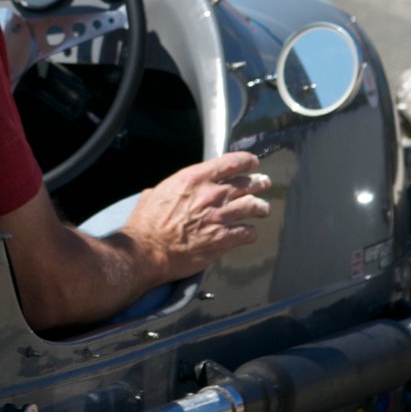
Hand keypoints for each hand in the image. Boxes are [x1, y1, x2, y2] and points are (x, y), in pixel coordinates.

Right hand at [120, 152, 270, 281]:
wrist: (147, 250)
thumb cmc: (146, 223)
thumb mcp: (154, 194)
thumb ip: (167, 189)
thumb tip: (160, 191)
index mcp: (195, 178)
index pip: (230, 163)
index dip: (246, 162)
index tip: (252, 163)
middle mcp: (211, 194)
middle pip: (246, 184)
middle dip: (258, 183)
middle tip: (263, 183)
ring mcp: (219, 217)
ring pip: (252, 206)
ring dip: (260, 207)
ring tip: (263, 208)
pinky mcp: (223, 239)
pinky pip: (247, 233)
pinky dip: (250, 232)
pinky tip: (249, 233)